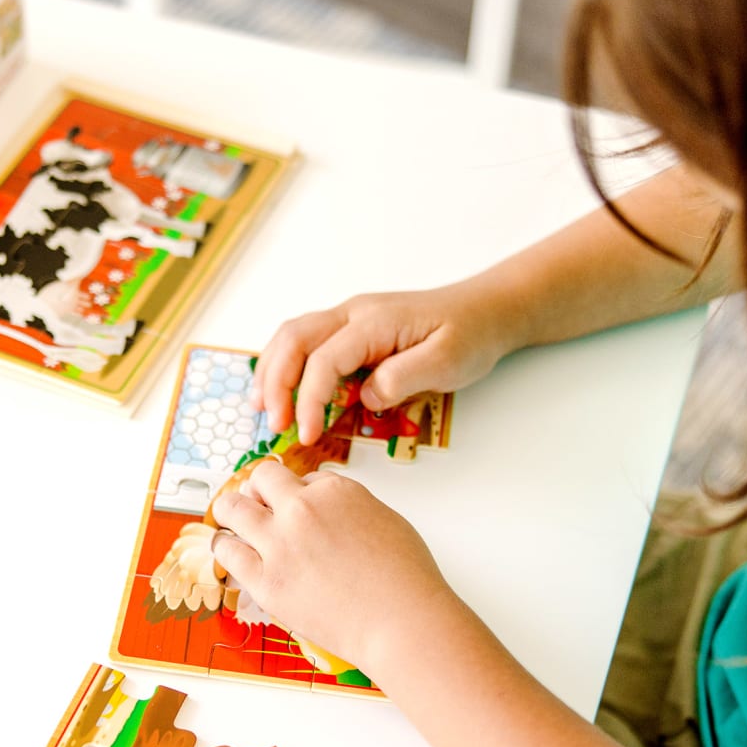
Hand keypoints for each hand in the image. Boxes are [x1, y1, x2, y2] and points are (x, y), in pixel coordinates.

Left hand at [209, 459, 457, 677]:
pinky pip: (228, 552)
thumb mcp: (386, 520)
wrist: (401, 623)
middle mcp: (302, 510)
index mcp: (335, 491)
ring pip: (231, 508)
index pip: (302, 478)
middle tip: (256, 503)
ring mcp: (279, 544)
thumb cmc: (405, 580)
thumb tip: (329, 512)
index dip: (298, 493)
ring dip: (229, 511)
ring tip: (230, 520)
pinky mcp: (265, 580)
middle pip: (260, 479)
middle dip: (257, 489)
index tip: (296, 505)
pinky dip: (226, 549)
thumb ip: (349, 509)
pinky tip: (230, 551)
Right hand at [250, 284, 514, 442]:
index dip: (309, 401)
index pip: (324, 361)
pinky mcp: (351, 329)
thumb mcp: (446, 361)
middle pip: (294, 340)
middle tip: (273, 424)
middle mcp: (354, 314)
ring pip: (293, 336)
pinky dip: (285, 364)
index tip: (307, 436)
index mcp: (374, 323)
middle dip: (275, 383)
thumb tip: (365, 398)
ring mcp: (349, 318)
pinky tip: (281, 389)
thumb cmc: (468, 335)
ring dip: (272, 371)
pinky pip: (306, 341)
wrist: (484, 310)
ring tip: (262, 407)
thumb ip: (403, 378)